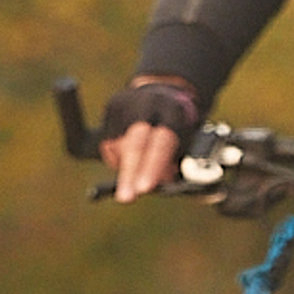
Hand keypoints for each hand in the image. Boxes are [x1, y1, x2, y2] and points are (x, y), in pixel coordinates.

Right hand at [100, 77, 199, 201]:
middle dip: (129, 173)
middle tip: (126, 198)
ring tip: (140, 166)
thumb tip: (158, 184)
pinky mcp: (113, 105)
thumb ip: (172, 164)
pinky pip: (109, 142)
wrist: (165, 94)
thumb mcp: (184, 144)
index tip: (144, 189)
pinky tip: (131, 150)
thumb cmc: (177, 129)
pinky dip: (118, 156)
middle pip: (135, 142)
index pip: (161, 143)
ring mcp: (129, 102)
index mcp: (174, 112)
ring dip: (128, 167)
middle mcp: (150, 103)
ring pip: (118, 146)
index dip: (152, 167)